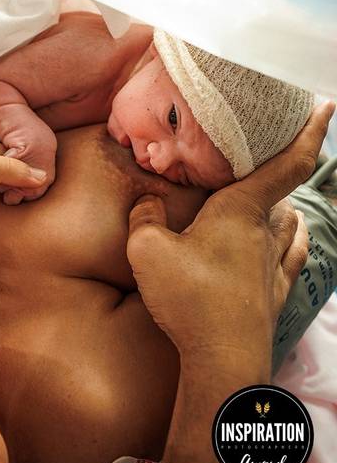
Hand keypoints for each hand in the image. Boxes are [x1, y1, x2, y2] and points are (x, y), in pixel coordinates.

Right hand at [126, 102, 334, 359]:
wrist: (223, 357)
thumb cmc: (189, 297)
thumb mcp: (146, 250)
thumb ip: (145, 217)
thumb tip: (149, 201)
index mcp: (241, 212)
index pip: (286, 164)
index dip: (309, 132)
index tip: (326, 105)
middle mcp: (266, 233)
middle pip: (284, 194)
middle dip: (280, 174)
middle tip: (263, 163)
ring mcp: (275, 265)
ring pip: (290, 225)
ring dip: (283, 209)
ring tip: (270, 203)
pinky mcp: (275, 294)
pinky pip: (291, 258)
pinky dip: (290, 243)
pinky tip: (286, 245)